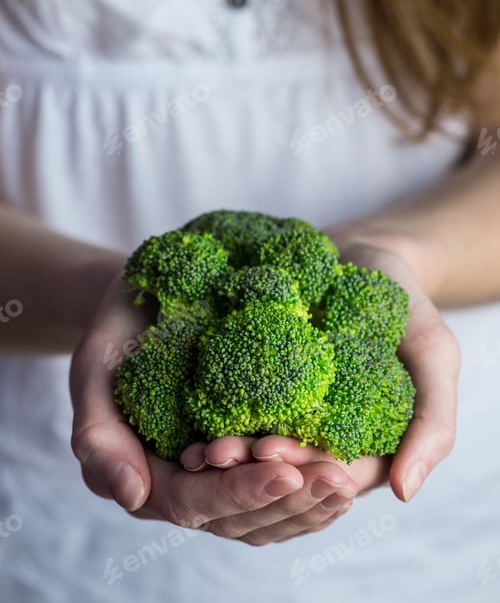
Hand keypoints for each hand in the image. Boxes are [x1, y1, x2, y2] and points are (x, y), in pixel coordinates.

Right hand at [69, 270, 358, 545]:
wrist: (142, 305)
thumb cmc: (117, 331)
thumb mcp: (93, 369)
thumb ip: (98, 434)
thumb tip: (132, 496)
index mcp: (145, 473)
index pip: (194, 503)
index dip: (240, 492)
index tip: (287, 472)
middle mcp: (183, 485)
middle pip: (239, 519)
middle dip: (290, 502)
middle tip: (338, 480)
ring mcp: (215, 476)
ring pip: (264, 515)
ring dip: (308, 505)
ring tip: (348, 481)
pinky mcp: (242, 457)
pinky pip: (277, 489)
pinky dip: (309, 488)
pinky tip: (346, 471)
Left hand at [183, 242, 460, 502]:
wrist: (362, 253)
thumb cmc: (402, 301)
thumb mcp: (433, 352)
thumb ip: (433, 419)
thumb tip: (404, 492)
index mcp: (364, 442)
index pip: (333, 475)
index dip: (301, 470)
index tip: (269, 451)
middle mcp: (321, 437)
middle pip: (287, 473)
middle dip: (252, 468)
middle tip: (217, 452)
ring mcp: (287, 414)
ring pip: (255, 454)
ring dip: (228, 457)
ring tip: (198, 447)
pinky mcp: (257, 386)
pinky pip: (234, 413)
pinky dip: (214, 423)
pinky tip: (188, 423)